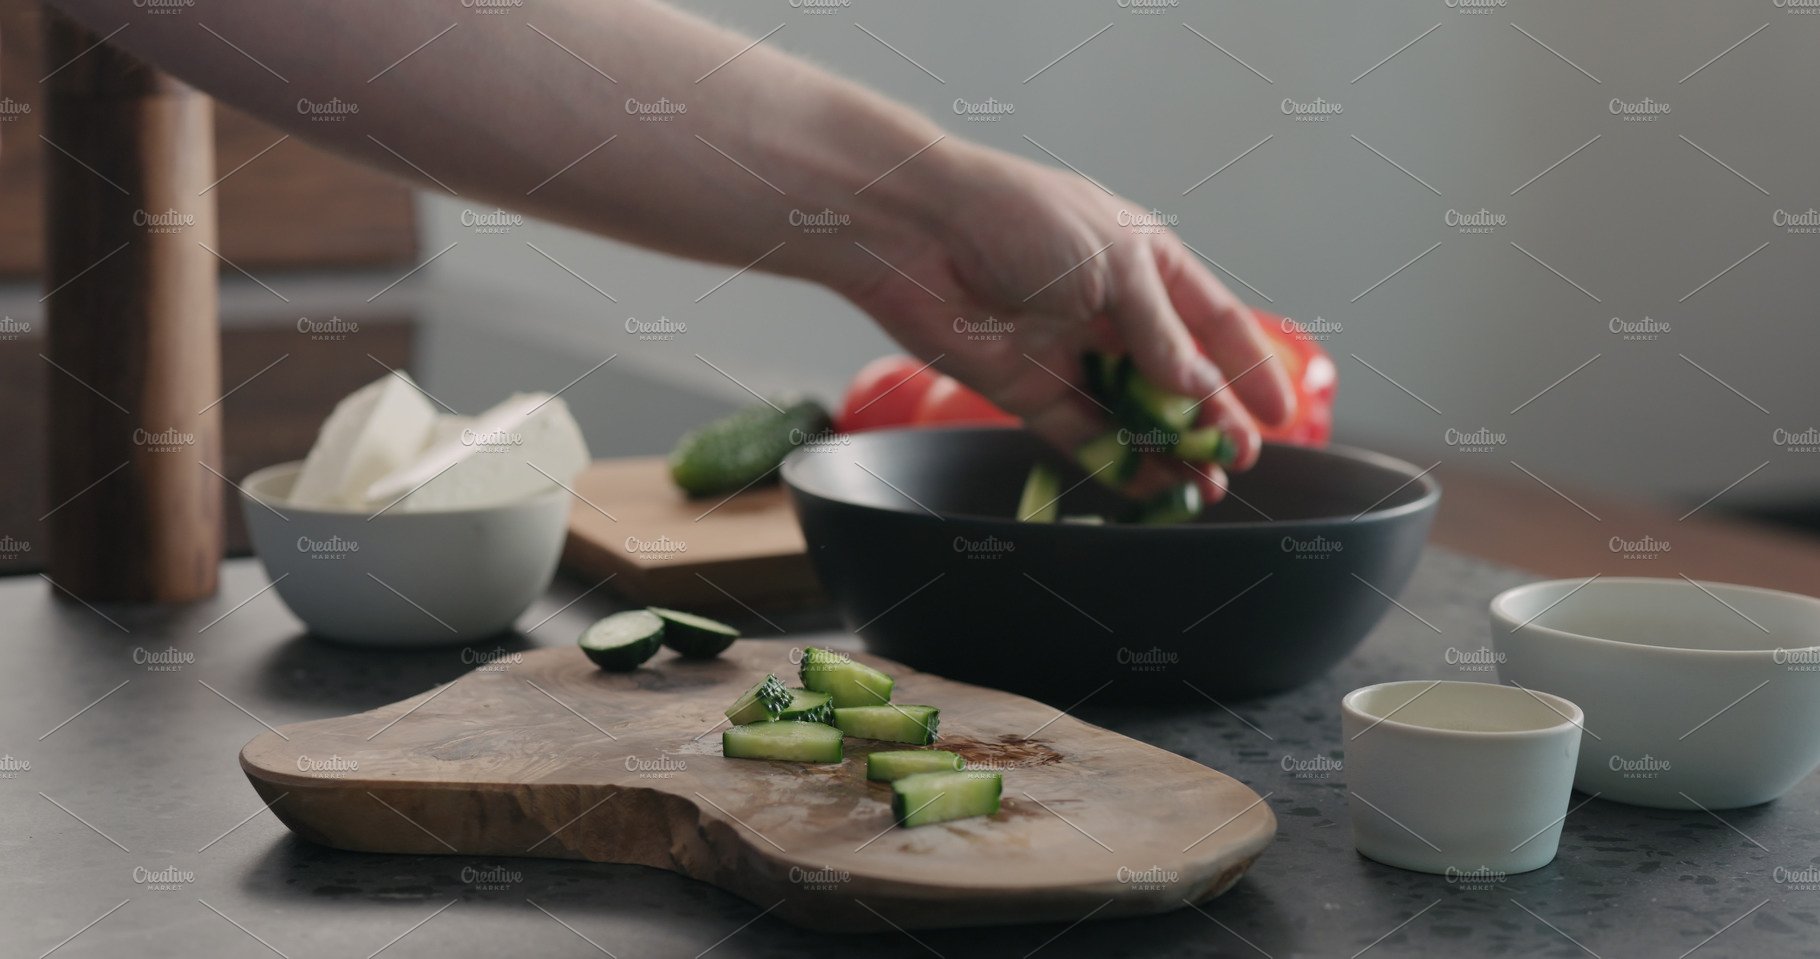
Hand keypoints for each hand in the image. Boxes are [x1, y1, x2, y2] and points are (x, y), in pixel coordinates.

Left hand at [835, 142, 1295, 500]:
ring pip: (1134, 413)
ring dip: (1170, 451)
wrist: (918, 235)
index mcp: (1144, 263)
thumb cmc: (1018, 222)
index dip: (1249, 368)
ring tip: (1206, 487)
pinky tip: (1150, 485)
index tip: (1281, 414)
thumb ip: (1159, 334)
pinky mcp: (1028, 389)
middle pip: (1177, 377)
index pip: (1214, 322)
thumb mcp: (1112, 265)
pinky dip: (1117, 462)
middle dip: (1213, 420)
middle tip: (1240, 460)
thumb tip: (1201, 389)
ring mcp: (1071, 352)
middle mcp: (1112, 310)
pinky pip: (1084, 435)